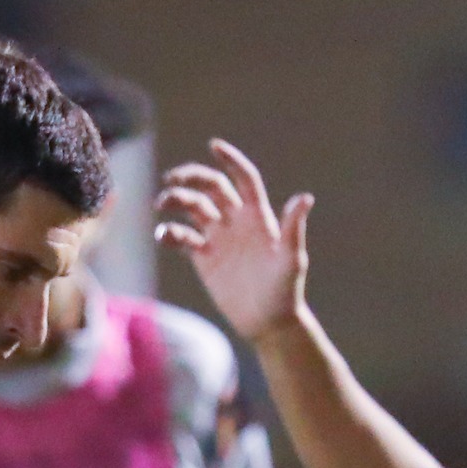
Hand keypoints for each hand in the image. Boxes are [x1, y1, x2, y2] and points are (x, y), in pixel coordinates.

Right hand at [156, 141, 312, 343]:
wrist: (268, 322)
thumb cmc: (285, 291)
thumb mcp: (291, 259)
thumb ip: (294, 227)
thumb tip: (304, 198)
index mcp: (258, 216)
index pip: (243, 178)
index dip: (230, 160)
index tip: (214, 145)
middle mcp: (236, 221)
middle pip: (211, 187)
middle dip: (191, 178)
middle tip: (170, 179)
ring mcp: (219, 238)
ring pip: (193, 208)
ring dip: (176, 201)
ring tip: (161, 204)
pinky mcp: (204, 258)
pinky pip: (183, 237)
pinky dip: (171, 233)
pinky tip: (164, 236)